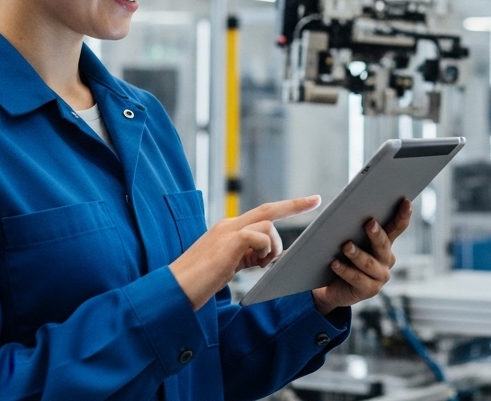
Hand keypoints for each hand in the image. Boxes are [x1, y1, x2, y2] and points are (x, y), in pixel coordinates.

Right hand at [170, 196, 320, 310]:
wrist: (174, 291)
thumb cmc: (197, 283)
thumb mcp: (226, 265)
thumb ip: (244, 256)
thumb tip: (264, 255)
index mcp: (227, 229)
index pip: (261, 213)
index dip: (284, 207)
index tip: (307, 200)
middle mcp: (228, 225)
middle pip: (268, 209)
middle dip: (294, 204)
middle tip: (316, 200)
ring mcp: (228, 232)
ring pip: (268, 226)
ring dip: (273, 248)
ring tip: (259, 265)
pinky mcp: (229, 242)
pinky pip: (260, 237)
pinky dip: (264, 251)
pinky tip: (254, 265)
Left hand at [311, 198, 412, 315]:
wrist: (333, 287)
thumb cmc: (342, 256)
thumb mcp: (350, 239)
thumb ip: (353, 226)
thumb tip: (346, 207)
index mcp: (385, 243)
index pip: (397, 227)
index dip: (403, 215)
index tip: (405, 201)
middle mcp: (386, 259)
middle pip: (383, 244)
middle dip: (377, 234)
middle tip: (369, 223)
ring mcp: (380, 276)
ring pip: (369, 263)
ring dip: (357, 254)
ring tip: (346, 246)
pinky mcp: (369, 290)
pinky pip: (357, 279)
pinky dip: (345, 270)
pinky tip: (334, 264)